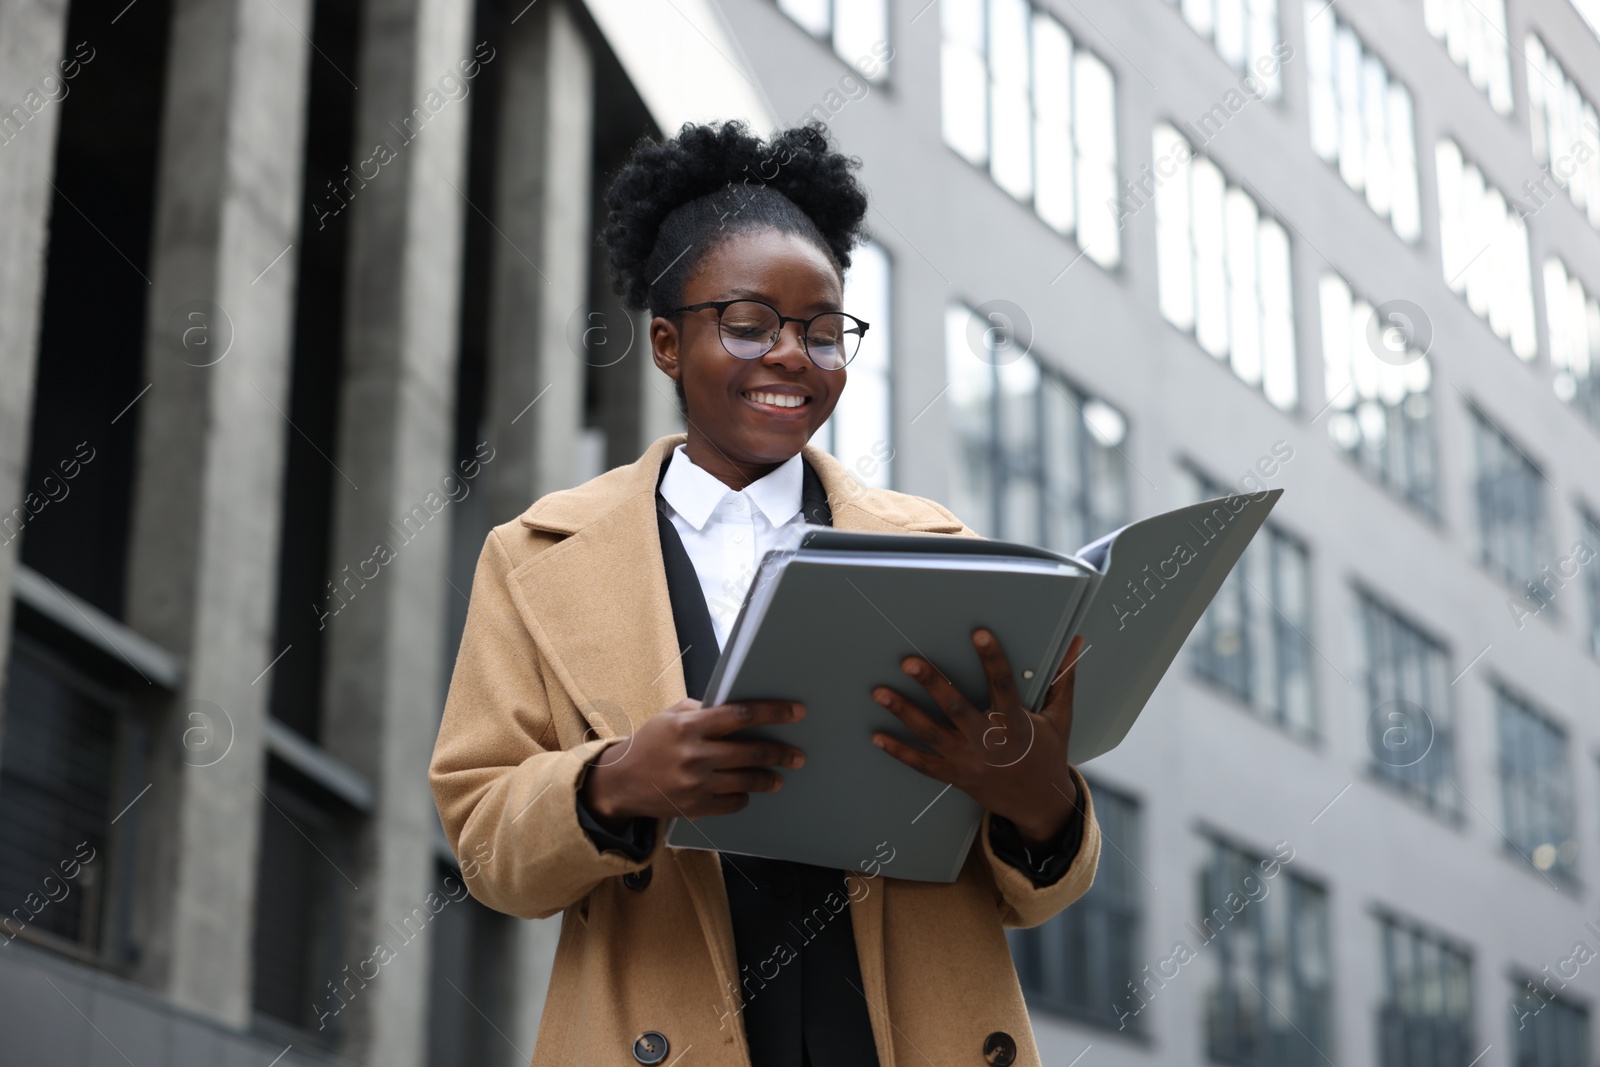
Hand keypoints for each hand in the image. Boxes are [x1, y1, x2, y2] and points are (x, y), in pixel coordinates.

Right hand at [580, 698, 805, 823]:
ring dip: (768, 779)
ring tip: (778, 777)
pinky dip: (744, 796)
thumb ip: (702, 710)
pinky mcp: (695, 806)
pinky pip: (733, 802)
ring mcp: (696, 783)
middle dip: (781, 753)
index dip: (773, 712)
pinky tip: (747, 791)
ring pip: (746, 781)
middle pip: (751, 752)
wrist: (620, 782)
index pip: (740, 714)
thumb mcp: (670, 716)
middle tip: (797, 755)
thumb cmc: (649, 743)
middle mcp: (695, 754)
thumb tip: (737, 709)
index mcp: (689, 726)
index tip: (796, 711)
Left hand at [871, 632, 1084, 846]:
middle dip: (931, 684)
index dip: (992, 658)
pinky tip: (878, 736)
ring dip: (904, 713)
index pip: (1003, 684)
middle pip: (956, 708)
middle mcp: (988, 742)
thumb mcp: (1059, 718)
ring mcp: (968, 761)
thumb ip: (1063, 679)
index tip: (978, 633)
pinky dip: (899, 752)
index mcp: (1016, 724)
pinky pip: (923, 765)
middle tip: (909, 661)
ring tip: (880, 692)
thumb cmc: (1048, 755)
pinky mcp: (955, 777)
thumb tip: (1075, 643)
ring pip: (931, 734)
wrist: (1039, 805)